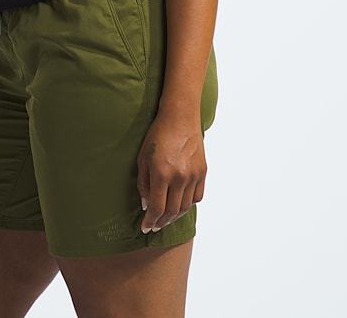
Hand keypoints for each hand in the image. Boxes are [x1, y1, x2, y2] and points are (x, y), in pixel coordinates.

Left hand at [137, 113, 206, 232]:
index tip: (145, 228)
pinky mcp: (203, 172)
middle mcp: (179, 177)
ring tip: (166, 218)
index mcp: (162, 173)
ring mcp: (193, 175)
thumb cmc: (157, 135)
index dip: (150, 221)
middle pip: (171, 211)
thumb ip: (144, 183)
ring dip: (174, 216)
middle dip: (161, 222)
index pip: (157, 207)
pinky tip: (180, 204)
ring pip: (185, 207)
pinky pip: (197, 196)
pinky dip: (188, 204)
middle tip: (155, 226)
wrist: (180, 118)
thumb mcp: (143, 158)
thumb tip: (147, 205)